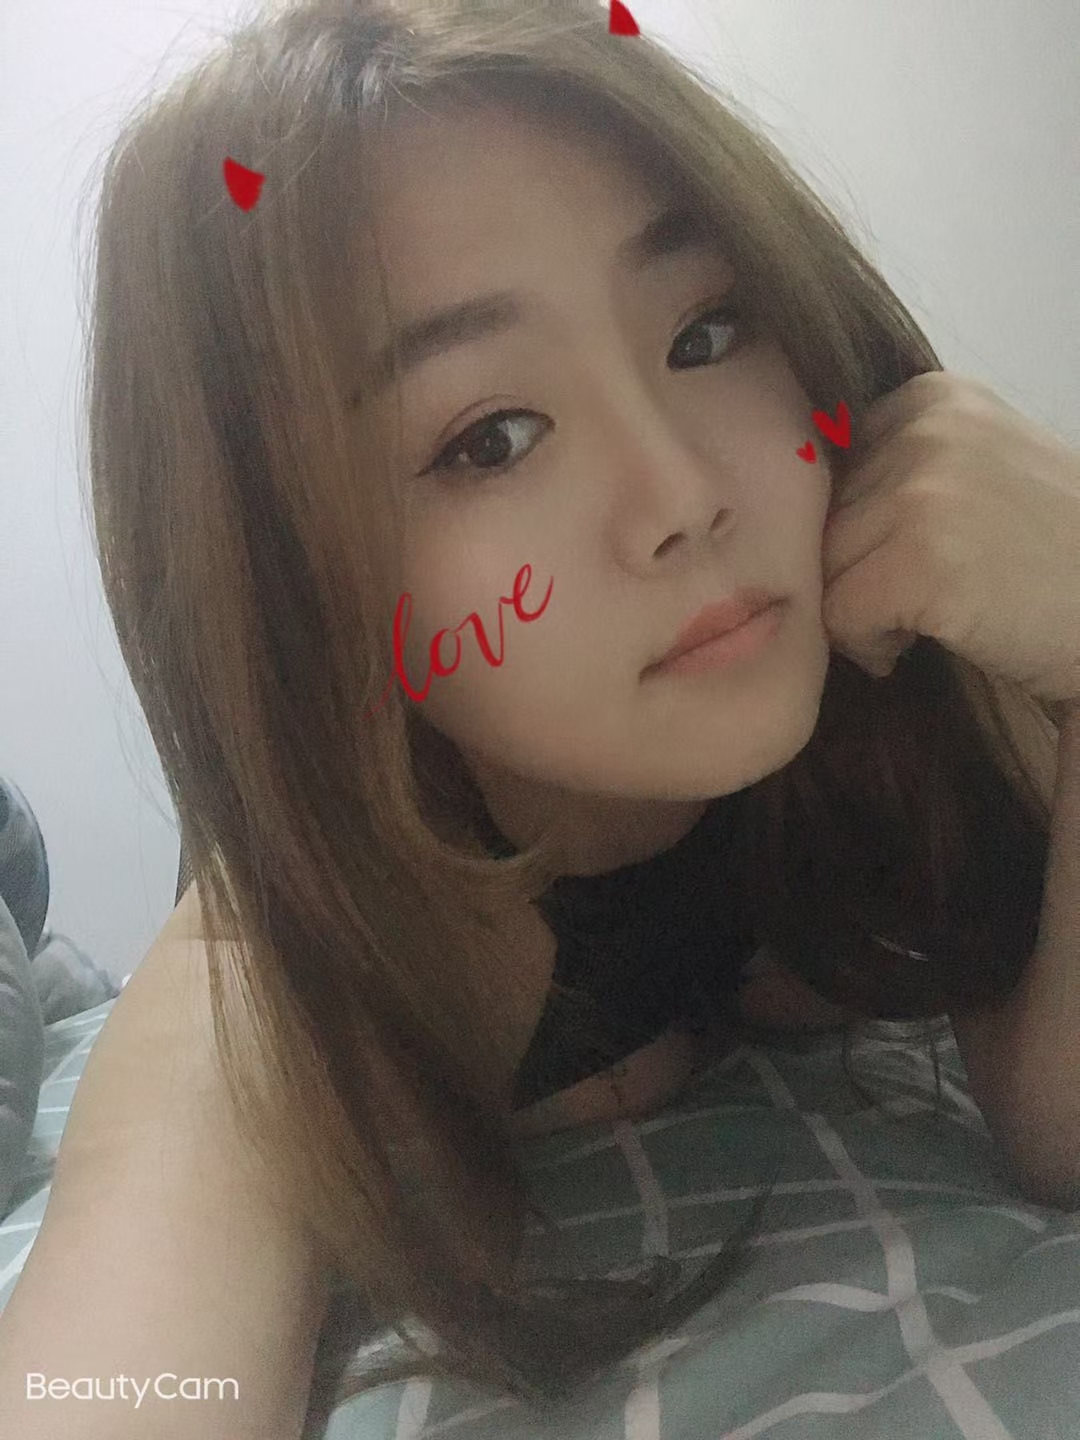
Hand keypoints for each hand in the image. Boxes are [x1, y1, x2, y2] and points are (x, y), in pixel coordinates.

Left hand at [820, 371, 1079, 705]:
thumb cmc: (1055, 553)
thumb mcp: (982, 467)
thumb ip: (902, 462)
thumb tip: (796, 504)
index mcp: (933, 397)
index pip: (829, 467)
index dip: (860, 524)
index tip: (915, 549)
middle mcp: (923, 431)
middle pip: (820, 519)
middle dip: (858, 568)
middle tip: (929, 592)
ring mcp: (920, 495)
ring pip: (822, 569)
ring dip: (862, 609)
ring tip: (934, 614)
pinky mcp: (919, 566)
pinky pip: (838, 617)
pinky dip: (872, 646)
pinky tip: (927, 640)